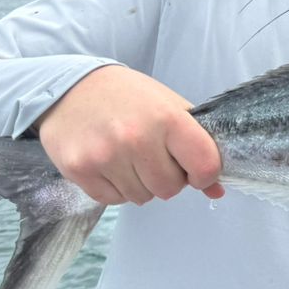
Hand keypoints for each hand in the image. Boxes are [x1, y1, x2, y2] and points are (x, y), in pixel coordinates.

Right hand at [34, 65, 223, 204]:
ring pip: (142, 198)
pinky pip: (114, 200)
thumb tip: (216, 190)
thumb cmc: (129, 97)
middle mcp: (136, 138)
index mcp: (167, 118)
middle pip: (170, 189)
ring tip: (131, 157)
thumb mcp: (171, 108)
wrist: (71, 87)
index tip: (195, 170)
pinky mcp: (79, 170)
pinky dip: (117, 189)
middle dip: (169, 179)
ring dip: (142, 184)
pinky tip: (111, 164)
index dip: (205, 174)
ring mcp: (105, 156)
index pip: (204, 165)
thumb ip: (198, 145)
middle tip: (156, 158)